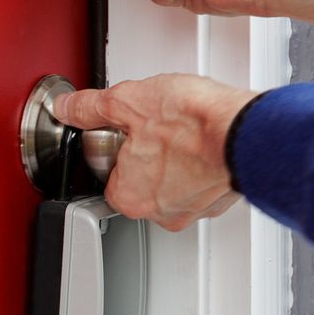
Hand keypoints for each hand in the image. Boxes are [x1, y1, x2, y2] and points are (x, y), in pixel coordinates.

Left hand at [56, 74, 259, 231]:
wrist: (245, 128)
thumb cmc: (192, 122)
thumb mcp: (127, 101)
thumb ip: (90, 108)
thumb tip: (68, 107)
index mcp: (131, 196)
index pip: (109, 175)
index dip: (116, 148)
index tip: (128, 130)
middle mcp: (162, 213)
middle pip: (142, 182)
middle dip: (148, 155)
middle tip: (157, 127)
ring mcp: (195, 210)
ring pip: (174, 184)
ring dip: (177, 161)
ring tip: (184, 132)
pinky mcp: (221, 200)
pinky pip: (202, 183)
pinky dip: (202, 165)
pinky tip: (204, 141)